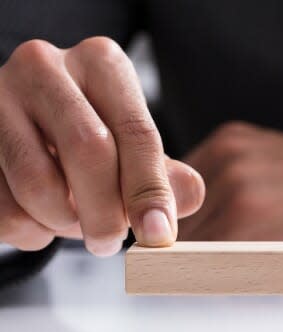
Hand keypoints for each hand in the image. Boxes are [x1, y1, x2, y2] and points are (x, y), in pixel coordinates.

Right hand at [0, 37, 204, 254]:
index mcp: (102, 63)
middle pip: (88, 150)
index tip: (158, 235)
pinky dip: (27, 229)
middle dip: (106, 212)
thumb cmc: (91, 140)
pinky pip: (1, 203)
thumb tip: (189, 194)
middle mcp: (46, 66)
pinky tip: (39, 218)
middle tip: (109, 243)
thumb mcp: (133, 149)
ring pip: (37, 180)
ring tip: (72, 223)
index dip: (149, 190)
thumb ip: (164, 175)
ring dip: (62, 222)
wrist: (22, 130)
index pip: (136, 132)